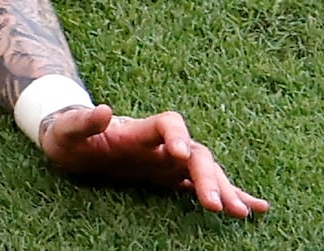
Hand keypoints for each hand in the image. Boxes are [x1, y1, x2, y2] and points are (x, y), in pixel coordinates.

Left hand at [36, 101, 267, 216]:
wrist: (75, 142)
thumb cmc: (69, 136)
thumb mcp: (67, 131)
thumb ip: (82, 122)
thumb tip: (104, 110)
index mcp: (139, 129)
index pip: (168, 124)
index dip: (177, 136)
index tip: (181, 154)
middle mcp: (161, 143)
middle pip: (195, 153)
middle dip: (208, 177)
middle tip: (219, 206)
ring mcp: (170, 160)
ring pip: (206, 171)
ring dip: (225, 189)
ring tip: (244, 213)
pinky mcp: (171, 176)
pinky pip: (205, 185)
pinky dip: (231, 193)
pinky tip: (256, 208)